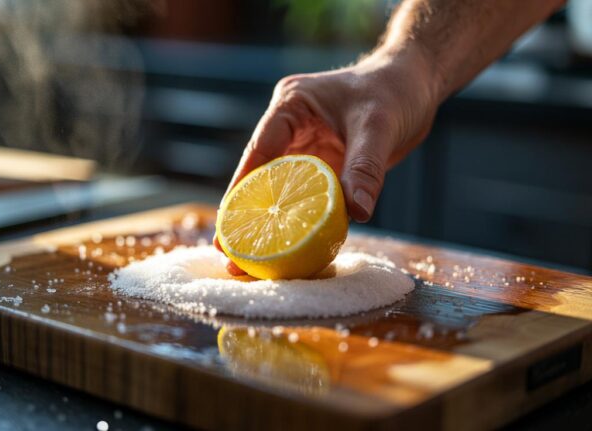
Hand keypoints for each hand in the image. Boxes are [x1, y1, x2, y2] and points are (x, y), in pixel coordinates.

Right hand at [215, 46, 441, 274]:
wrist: (415, 85)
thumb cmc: (395, 91)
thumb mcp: (379, 127)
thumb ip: (365, 168)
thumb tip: (357, 213)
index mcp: (290, 107)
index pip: (258, 152)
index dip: (241, 190)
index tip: (227, 227)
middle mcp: (289, 130)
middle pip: (260, 178)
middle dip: (245, 218)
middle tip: (229, 258)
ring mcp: (304, 150)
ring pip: (279, 193)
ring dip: (268, 226)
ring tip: (247, 265)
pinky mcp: (321, 168)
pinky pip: (306, 200)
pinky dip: (299, 224)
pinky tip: (288, 254)